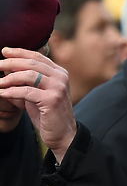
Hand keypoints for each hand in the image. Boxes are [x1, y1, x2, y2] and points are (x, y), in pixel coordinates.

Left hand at [0, 47, 75, 161]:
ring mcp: (58, 87)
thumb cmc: (47, 114)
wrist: (62, 134)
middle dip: (11, 62)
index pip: (38, 56)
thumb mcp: (35, 95)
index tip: (4, 51)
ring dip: (9, 78)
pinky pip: (26, 91)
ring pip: (29, 75)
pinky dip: (11, 91)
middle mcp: (61, 77)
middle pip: (32, 63)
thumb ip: (25, 82)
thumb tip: (6, 70)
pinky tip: (2, 93)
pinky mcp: (52, 99)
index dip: (20, 52)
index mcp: (59, 73)